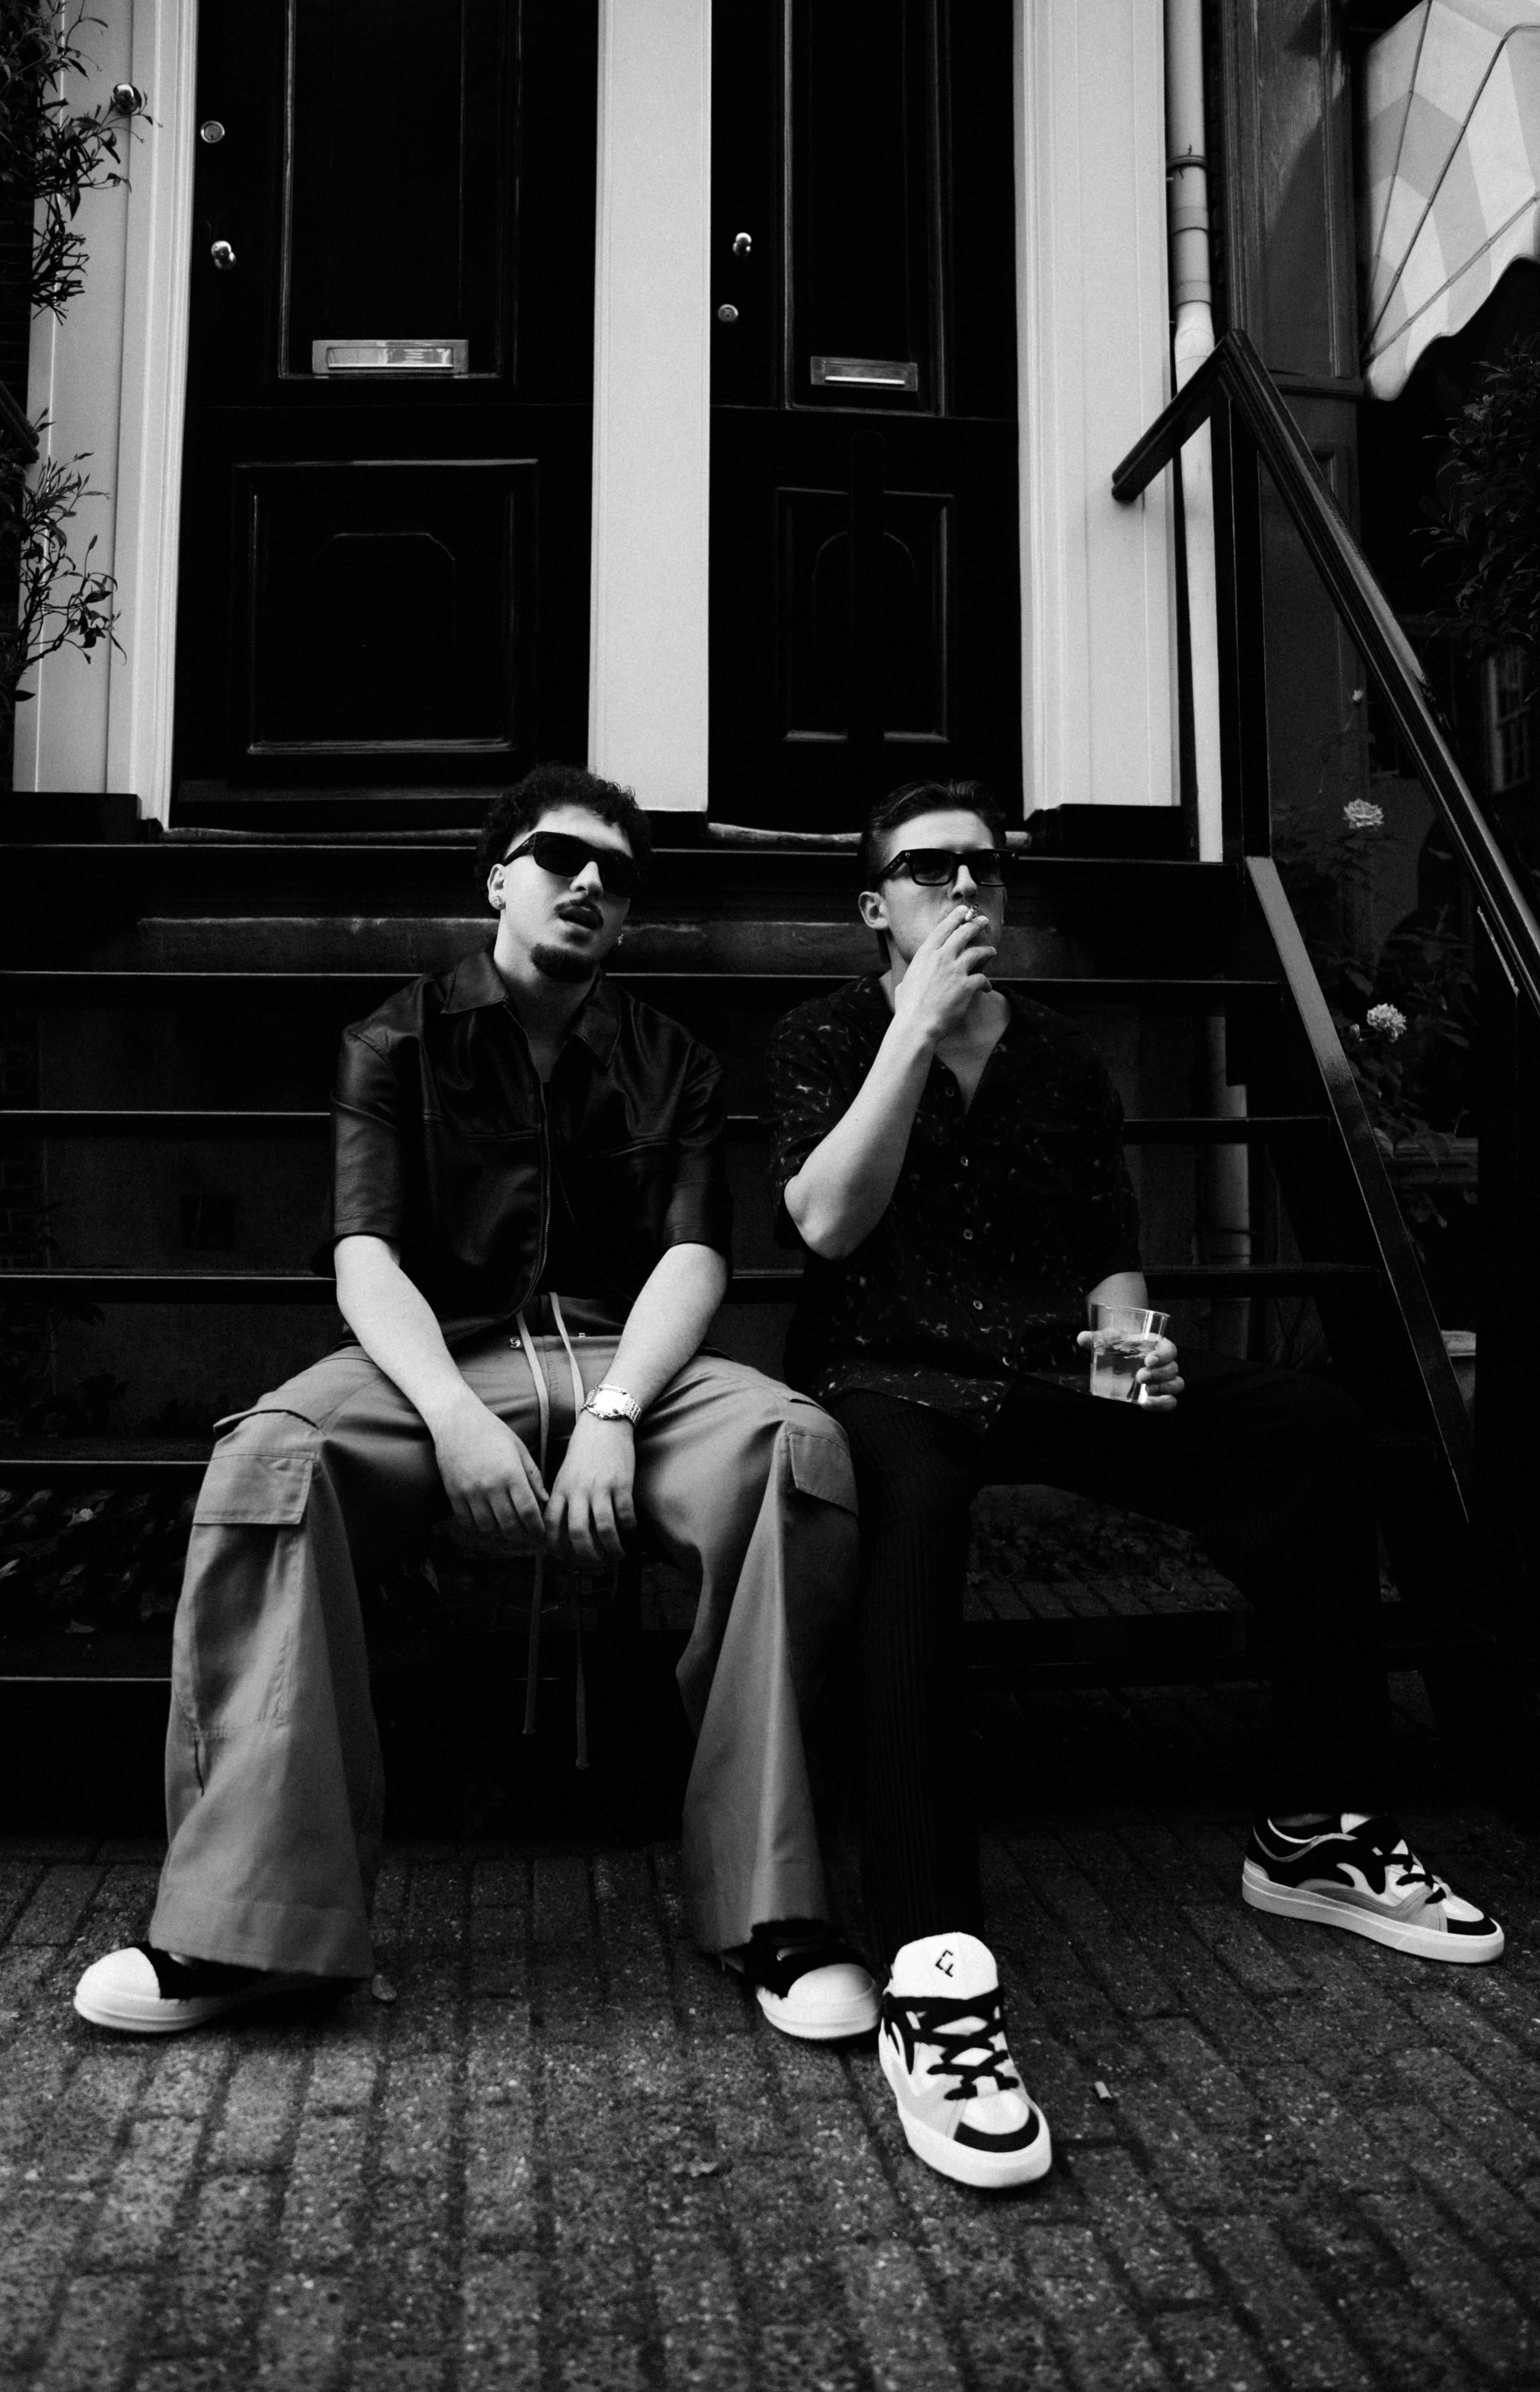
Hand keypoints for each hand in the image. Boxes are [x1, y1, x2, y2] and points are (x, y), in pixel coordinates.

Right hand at [432, 1392, 547, 1546]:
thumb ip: (533, 1476)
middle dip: (521, 1535)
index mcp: (511, 1473)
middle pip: (509, 1524)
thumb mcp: (519, 1449)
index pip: (528, 1511)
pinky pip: (467, 1521)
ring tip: (506, 1528)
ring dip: (499, 1532)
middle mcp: (491, 1486)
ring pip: (488, 1527)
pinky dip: (478, 1526)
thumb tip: (545, 1500)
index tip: (540, 1532)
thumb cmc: (493, 1431)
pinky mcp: (454, 1493)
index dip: (536, 1527)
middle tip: (525, 1535)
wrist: (457, 1420)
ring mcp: (470, 1491)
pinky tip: (486, 1522)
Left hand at [544, 1411, 636, 1569]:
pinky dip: (628, 1526)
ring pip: (604, 1528)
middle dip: (587, 1555)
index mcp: (561, 1489)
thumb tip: (560, 1527)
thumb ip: (562, 1498)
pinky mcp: (622, 1483)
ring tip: (618, 1555)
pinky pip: (625, 1514)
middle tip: (595, 1564)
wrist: (604, 1423)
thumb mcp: (565, 1473)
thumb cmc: (583, 1450)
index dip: (556, 1547)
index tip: (564, 1559)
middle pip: (578, 1533)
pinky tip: (630, 1529)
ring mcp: (601, 1487)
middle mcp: (578, 1491)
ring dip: (612, 1548)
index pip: (552, 1526)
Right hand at [892, 904, 996, 1046]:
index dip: (955, 917)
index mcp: (925, 954)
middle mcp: (941, 957)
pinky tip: (987, 987)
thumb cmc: (907, 1008)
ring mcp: (955, 970)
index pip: (943, 929)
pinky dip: (986, 983)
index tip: (963, 910)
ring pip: (977, 953)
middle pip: (963, 934)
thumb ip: (913, 977)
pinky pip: (982, 978)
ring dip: (987, 951)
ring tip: (992, 951)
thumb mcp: (904, 984)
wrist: (916, 1024)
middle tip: (983, 921)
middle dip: (975, 925)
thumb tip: (908, 982)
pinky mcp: (967, 985)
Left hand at [1076, 1332, 1183, 1410]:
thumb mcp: (1110, 1339)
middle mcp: (1166, 1363)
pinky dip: (1162, 1404)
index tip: (1148, 1361)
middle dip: (1158, 1375)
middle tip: (1139, 1377)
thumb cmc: (1121, 1343)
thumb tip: (1082, 1338)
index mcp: (1159, 1346)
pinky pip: (1170, 1401)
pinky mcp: (1160, 1393)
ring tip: (1145, 1391)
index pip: (1169, 1350)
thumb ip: (1098, 1338)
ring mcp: (1165, 1379)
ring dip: (1163, 1389)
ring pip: (1176, 1385)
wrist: (1123, 1354)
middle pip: (1173, 1369)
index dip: (1163, 1356)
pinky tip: (1147, 1404)